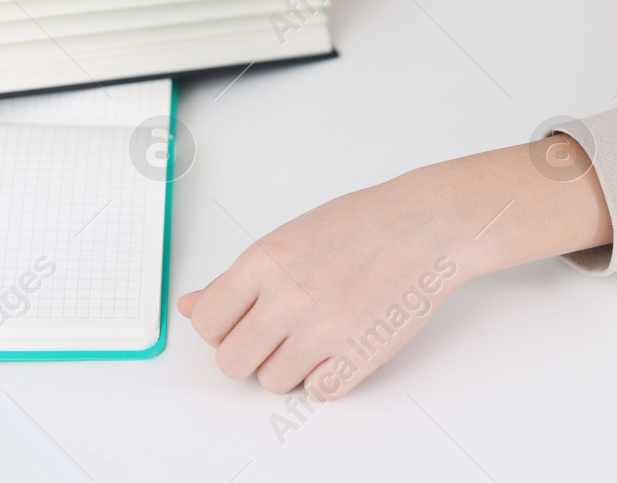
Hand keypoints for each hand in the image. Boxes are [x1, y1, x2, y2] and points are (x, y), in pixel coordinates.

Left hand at [177, 139, 610, 399]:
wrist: (426, 226)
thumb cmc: (362, 224)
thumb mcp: (288, 236)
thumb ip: (236, 277)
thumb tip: (191, 305)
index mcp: (265, 260)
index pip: (206, 322)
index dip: (219, 328)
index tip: (237, 322)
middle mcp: (290, 296)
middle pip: (232, 362)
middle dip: (248, 353)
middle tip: (273, 335)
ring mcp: (325, 330)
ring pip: (272, 382)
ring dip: (287, 367)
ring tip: (311, 337)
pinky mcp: (360, 355)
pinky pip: (318, 393)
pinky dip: (325, 378)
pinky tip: (337, 349)